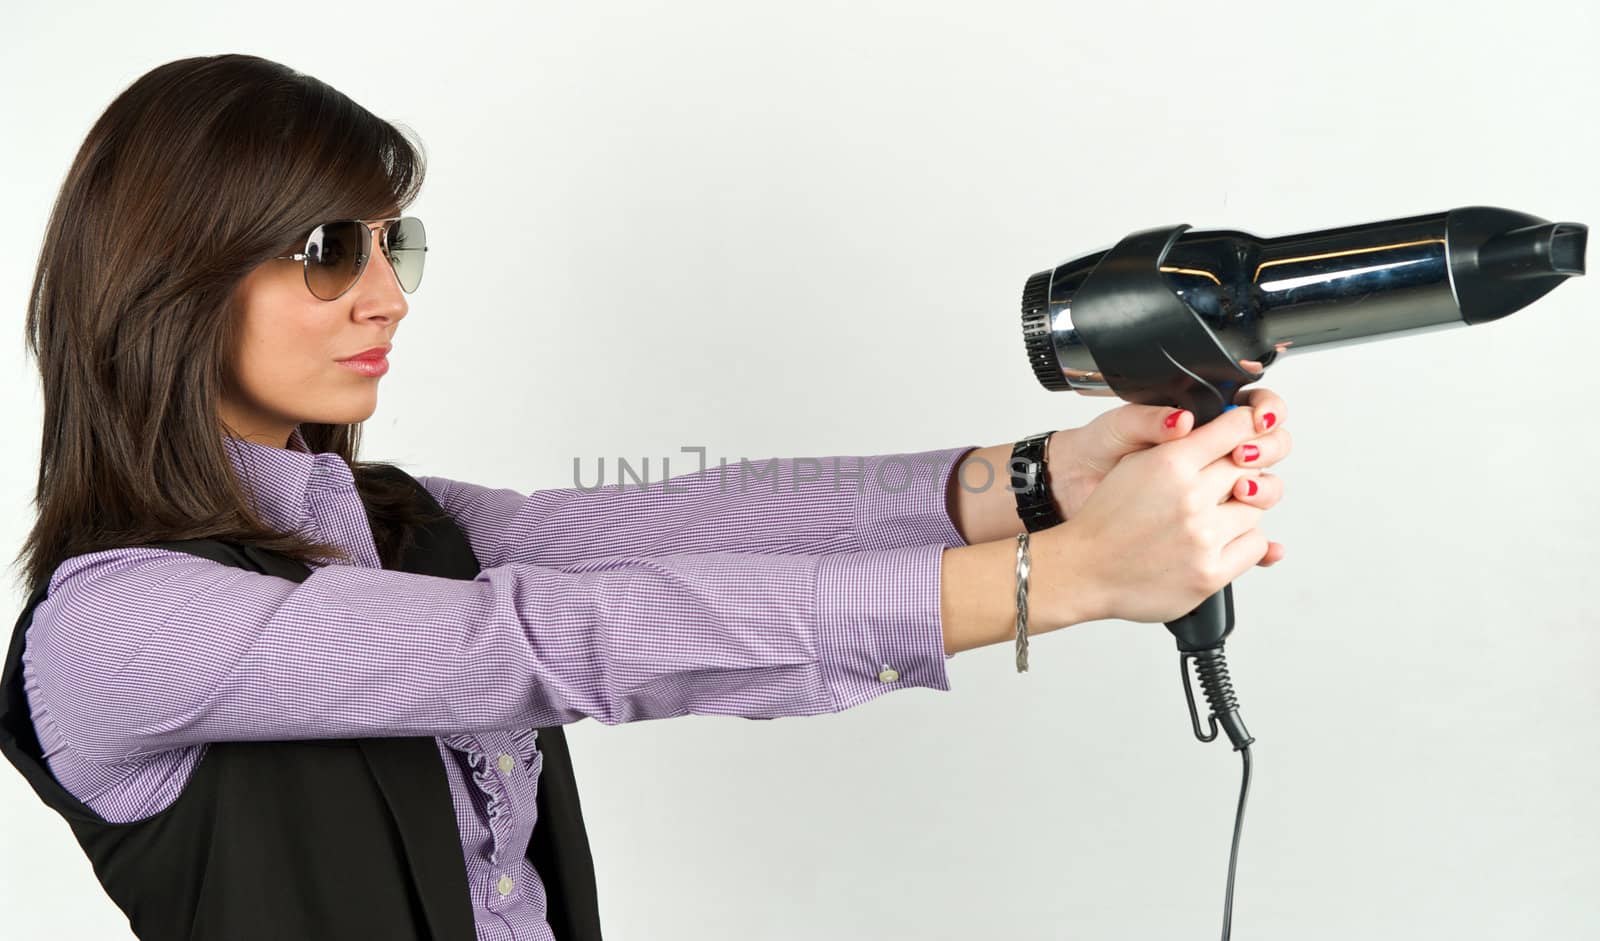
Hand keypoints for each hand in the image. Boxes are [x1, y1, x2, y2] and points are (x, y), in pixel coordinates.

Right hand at [1055, 403, 1287, 624]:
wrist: (1085, 569)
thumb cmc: (1106, 520)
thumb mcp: (1135, 463)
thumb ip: (1178, 443)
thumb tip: (1221, 430)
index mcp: (1170, 463)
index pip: (1236, 428)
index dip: (1247, 426)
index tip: (1249, 430)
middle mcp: (1190, 498)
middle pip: (1251, 469)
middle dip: (1241, 473)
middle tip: (1225, 481)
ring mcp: (1202, 537)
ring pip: (1256, 509)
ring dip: (1240, 510)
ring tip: (1212, 517)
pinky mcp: (1210, 573)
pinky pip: (1256, 547)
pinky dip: (1242, 542)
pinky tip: (1217, 540)